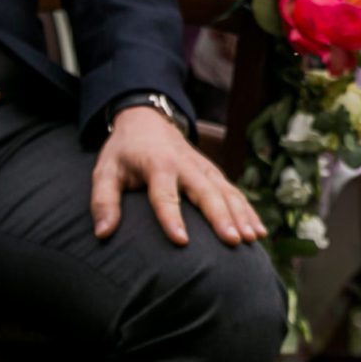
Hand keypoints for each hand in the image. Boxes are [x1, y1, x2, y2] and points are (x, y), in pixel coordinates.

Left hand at [93, 104, 265, 246]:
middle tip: (232, 241)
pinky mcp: (213, 173)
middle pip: (205, 192)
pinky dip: (248, 211)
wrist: (147, 120)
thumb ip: (103, 201)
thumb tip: (102, 233)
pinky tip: (258, 232)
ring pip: (226, 192)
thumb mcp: (105, 172)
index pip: (164, 194)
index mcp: (157, 165)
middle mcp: (185, 165)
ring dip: (240, 215)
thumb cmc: (124, 152)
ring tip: (251, 239)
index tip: (181, 241)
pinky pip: (234, 192)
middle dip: (220, 217)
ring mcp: (203, 168)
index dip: (171, 217)